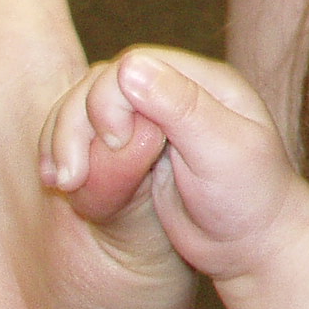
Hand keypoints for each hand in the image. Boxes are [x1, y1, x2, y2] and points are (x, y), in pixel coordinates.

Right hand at [43, 45, 308, 286]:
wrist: (251, 245)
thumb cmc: (250, 196)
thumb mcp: (223, 149)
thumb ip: (181, 107)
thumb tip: (127, 66)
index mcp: (204, 81)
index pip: (137, 63)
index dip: (110, 97)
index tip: (113, 143)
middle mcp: (175, 93)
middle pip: (102, 84)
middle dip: (77, 124)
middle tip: (70, 177)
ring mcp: (152, 123)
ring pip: (88, 110)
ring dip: (64, 140)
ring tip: (58, 183)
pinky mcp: (134, 154)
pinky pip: (89, 140)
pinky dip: (68, 155)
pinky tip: (58, 183)